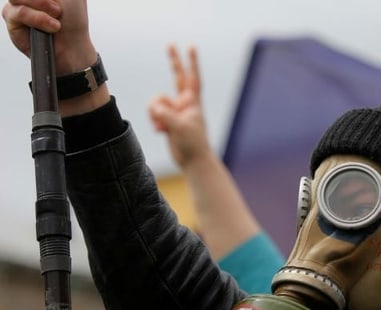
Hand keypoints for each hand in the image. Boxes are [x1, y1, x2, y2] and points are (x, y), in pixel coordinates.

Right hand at [2, 0, 96, 74]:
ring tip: (56, 17)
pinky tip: (51, 27)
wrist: (74, 47)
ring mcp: (16, 4)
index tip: (54, 3)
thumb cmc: (73, 20)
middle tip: (58, 8)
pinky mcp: (11, 20)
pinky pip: (17, 12)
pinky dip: (37, 18)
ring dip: (41, 6)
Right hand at [148, 44, 210, 169]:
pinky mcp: (168, 120)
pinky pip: (154, 113)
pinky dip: (154, 121)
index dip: (191, 63)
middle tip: (170, 44)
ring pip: (157, 101)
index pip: (193, 78)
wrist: (193, 161)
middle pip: (177, 78)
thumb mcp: (179, 128)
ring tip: (163, 127)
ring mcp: (176, 111)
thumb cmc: (192, 144)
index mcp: (193, 103)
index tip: (191, 47)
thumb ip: (165, 114)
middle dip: (174, 62)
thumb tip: (154, 107)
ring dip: (155, 113)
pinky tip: (161, 132)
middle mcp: (185, 104)